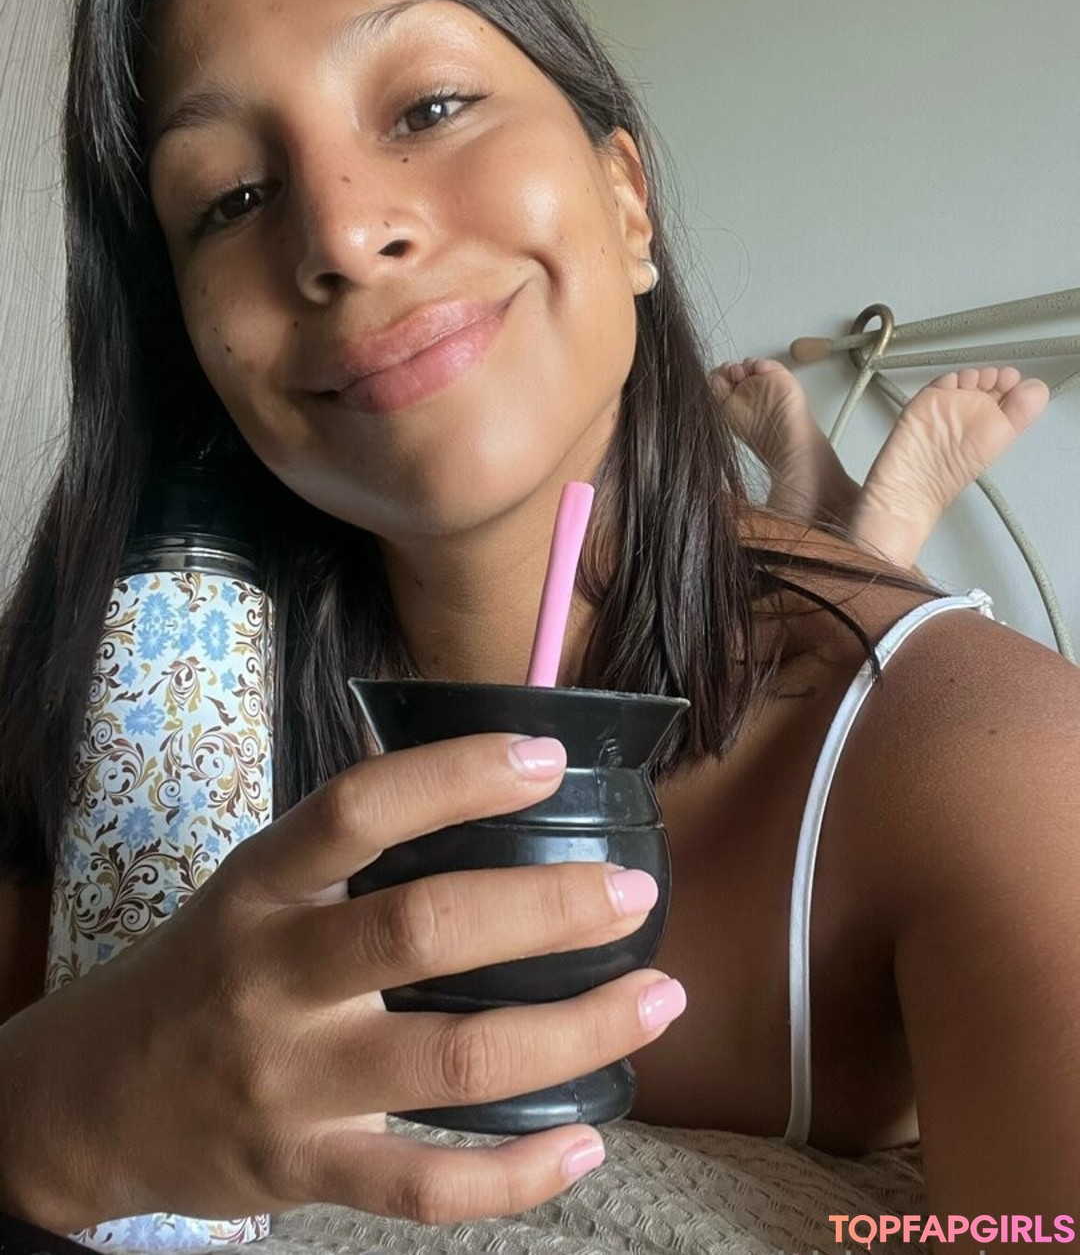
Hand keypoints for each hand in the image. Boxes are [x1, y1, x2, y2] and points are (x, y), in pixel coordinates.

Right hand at [0, 733, 684, 1228]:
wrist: (90, 1100)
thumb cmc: (205, 970)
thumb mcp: (253, 885)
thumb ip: (347, 847)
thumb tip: (482, 777)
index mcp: (264, 885)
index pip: (361, 807)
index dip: (459, 775)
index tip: (548, 758)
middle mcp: (274, 975)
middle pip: (425, 930)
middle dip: (548, 909)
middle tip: (632, 895)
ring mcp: (290, 1081)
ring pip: (455, 1060)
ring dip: (575, 1032)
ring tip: (656, 1001)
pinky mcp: (304, 1171)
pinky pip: (426, 1185)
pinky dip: (518, 1173)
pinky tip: (587, 1141)